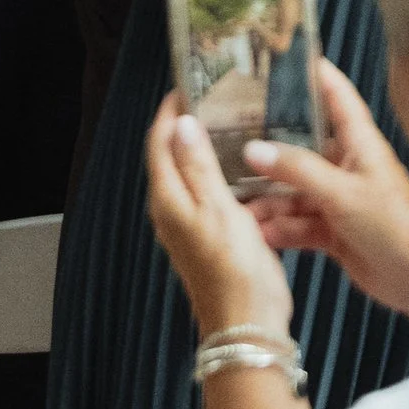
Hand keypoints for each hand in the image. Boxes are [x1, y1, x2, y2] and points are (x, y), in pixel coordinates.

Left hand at [144, 96, 293, 341]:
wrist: (246, 324)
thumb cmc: (234, 268)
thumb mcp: (218, 209)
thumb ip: (199, 166)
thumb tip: (181, 124)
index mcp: (167, 198)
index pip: (159, 142)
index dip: (171, 112)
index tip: (189, 84)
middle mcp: (171, 209)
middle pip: (173, 156)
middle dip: (189, 126)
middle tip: (217, 99)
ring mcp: (189, 224)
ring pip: (194, 175)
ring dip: (209, 150)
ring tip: (236, 125)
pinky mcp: (210, 236)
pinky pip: (212, 196)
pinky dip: (224, 176)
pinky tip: (249, 169)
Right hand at [244, 60, 408, 323]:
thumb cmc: (394, 225)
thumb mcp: (342, 192)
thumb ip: (296, 170)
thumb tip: (252, 149)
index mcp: (358, 144)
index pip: (336, 97)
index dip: (313, 74)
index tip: (280, 57)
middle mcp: (345, 166)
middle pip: (300, 147)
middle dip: (266, 148)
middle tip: (224, 139)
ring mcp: (337, 199)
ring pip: (292, 191)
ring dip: (267, 199)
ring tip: (233, 203)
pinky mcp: (332, 230)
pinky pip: (297, 223)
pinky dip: (279, 228)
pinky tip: (256, 232)